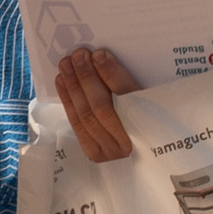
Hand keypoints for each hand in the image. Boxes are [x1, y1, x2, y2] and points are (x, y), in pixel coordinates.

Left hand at [54, 46, 138, 162]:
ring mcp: (111, 151)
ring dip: (74, 86)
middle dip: (87, 78)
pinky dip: (68, 101)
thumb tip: (102, 57)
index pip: (128, 96)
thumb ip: (129, 86)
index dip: (112, 74)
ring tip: (67, 64)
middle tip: (78, 55)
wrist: (144, 158)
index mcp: (150, 125)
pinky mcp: (95, 154)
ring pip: (86, 115)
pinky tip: (62, 82)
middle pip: (102, 106)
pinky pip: (77, 125)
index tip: (100, 54)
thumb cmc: (148, 122)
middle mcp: (131, 142)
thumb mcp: (149, 102)